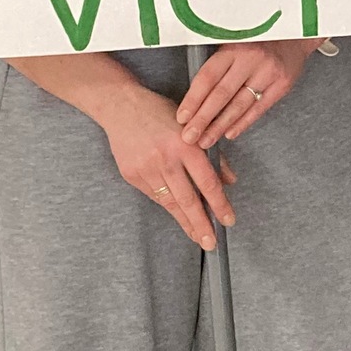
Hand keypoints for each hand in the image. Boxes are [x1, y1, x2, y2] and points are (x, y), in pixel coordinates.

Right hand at [95, 79, 232, 249]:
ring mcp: (146, 169)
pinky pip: (155, 196)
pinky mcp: (132, 175)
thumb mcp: (192, 127)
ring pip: (170, 203)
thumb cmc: (161, 114)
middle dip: (201, 224)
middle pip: (187, 199)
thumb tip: (229, 181)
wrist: (121, 107)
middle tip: (212, 243)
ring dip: (185, 222)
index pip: (207, 182)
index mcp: (185, 145)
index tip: (228, 221)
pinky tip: (178, 215)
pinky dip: (168, 206)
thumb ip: (211, 155)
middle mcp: (166, 159)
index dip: (219, 204)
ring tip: (198, 237)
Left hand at [176, 38, 315, 148]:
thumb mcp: (234, 41)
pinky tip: (229, 133)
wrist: (294, 35)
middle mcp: (251, 59)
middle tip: (189, 137)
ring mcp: (268, 73)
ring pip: (239, 105)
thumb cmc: (257, 40)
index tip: (182, 117)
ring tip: (206, 141)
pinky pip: (258, 109)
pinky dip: (242, 123)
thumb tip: (192, 95)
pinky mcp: (282, 85)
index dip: (193, 99)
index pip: (208, 77)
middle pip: (221, 95)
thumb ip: (216, 63)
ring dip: (220, 126)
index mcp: (233, 47)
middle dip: (203, 119)